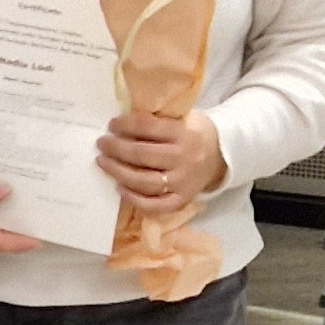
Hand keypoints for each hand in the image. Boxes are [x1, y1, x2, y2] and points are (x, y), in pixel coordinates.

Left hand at [99, 110, 224, 210]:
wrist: (222, 155)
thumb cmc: (193, 134)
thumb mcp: (181, 119)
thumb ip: (156, 121)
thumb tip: (120, 124)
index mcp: (185, 134)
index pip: (148, 127)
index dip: (125, 125)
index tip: (112, 125)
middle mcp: (185, 159)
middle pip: (142, 155)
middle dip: (116, 148)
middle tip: (102, 143)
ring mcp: (184, 182)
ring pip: (145, 182)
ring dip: (119, 173)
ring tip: (103, 163)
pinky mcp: (183, 199)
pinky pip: (156, 205)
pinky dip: (135, 199)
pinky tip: (120, 188)